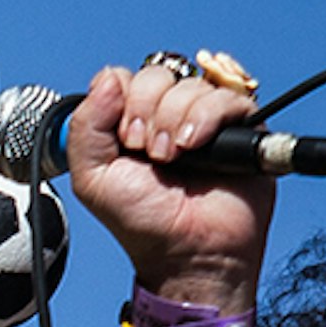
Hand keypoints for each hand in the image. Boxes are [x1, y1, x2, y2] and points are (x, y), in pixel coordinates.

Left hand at [67, 57, 273, 313]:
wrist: (188, 252)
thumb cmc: (143, 222)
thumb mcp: (93, 178)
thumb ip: (85, 126)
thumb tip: (107, 77)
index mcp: (131, 121)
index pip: (125, 78)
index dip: (122, 101)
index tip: (124, 140)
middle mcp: (167, 114)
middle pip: (156, 74)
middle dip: (147, 111)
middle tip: (149, 154)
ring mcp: (204, 118)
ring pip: (189, 84)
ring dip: (175, 121)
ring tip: (174, 158)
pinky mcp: (240, 126)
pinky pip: (226, 96)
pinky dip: (207, 117)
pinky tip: (195, 147)